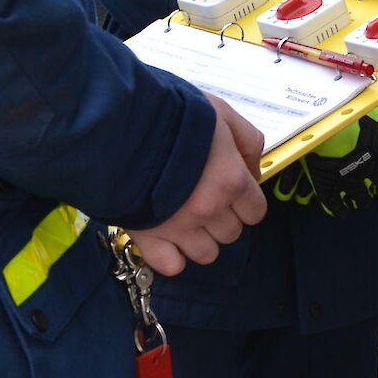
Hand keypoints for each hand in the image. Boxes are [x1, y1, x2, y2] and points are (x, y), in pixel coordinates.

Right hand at [133, 95, 265, 276]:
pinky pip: (173, 266)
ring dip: (200, 237)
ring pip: (207, 254)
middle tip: (202, 194)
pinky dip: (172, 254)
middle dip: (222, 215)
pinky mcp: (150, 239)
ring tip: (183, 214)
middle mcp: (209, 210)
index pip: (255, 211)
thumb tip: (254, 171)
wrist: (121, 124)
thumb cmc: (171, 113)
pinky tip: (167, 234)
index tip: (232, 189)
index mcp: (230, 180)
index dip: (246, 199)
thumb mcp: (221, 112)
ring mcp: (180, 229)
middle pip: (231, 233)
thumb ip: (248, 141)